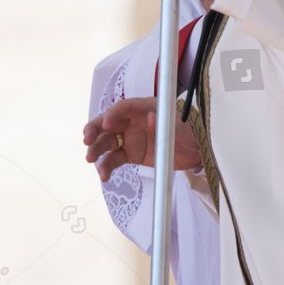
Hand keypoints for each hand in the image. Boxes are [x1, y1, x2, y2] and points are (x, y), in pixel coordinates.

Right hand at [83, 96, 201, 182]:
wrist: (196, 149)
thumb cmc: (189, 131)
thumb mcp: (179, 126)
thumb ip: (164, 123)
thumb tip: (149, 117)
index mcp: (143, 108)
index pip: (123, 108)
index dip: (113, 114)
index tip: (107, 123)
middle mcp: (131, 121)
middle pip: (107, 123)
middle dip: (94, 130)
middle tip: (87, 140)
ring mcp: (129, 138)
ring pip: (107, 142)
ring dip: (96, 150)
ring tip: (90, 159)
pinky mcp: (130, 154)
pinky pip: (114, 159)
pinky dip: (106, 167)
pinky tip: (104, 176)